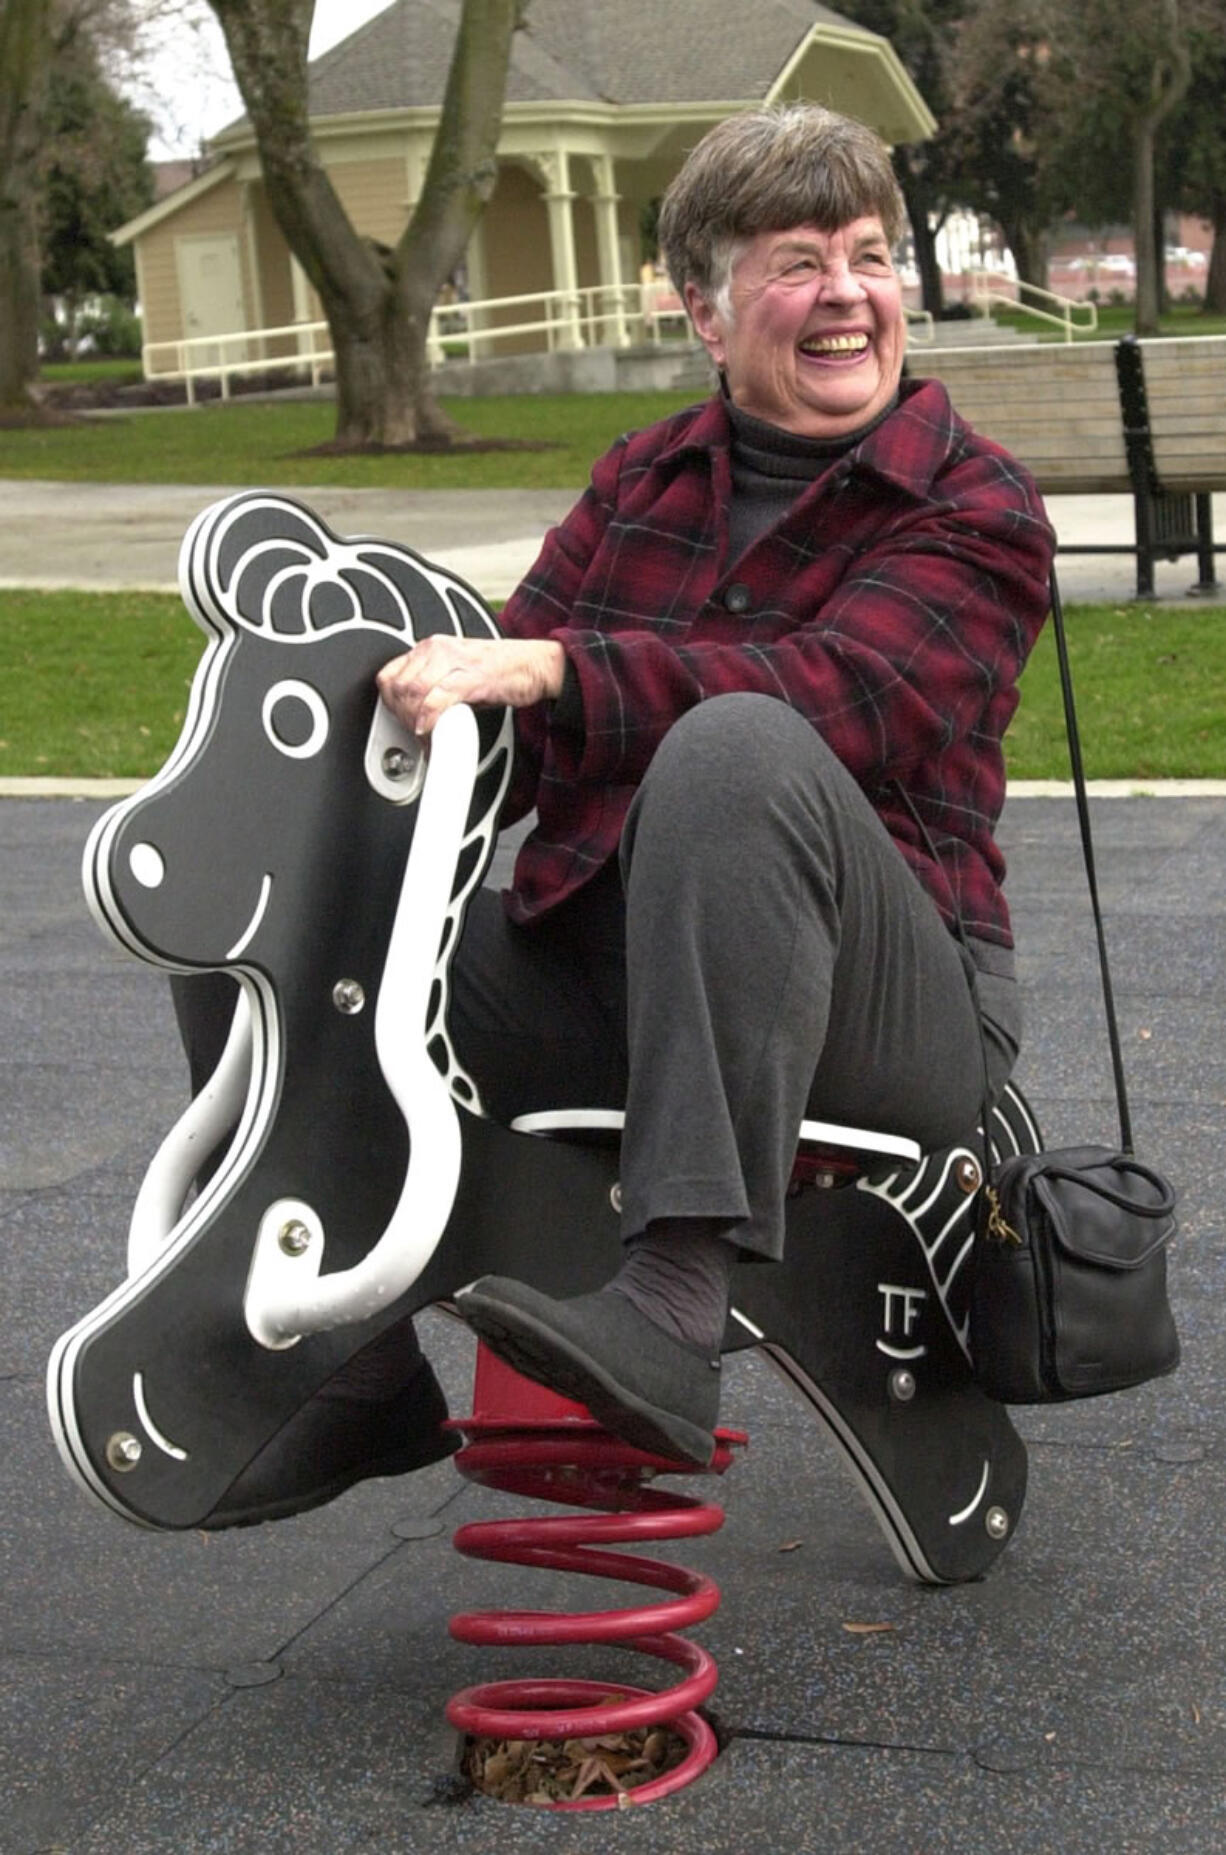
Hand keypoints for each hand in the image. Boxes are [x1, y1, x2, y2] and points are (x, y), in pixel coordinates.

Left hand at [377, 636, 565, 736]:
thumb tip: (413, 721)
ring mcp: (455, 660)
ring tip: (428, 738)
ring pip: (414, 692)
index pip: (389, 675)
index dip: (390, 704)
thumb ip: (432, 693)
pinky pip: (439, 697)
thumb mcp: (456, 678)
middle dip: (403, 717)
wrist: (537, 665)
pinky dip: (430, 717)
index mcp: (431, 648)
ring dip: (416, 722)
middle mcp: (438, 649)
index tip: (401, 722)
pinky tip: (432, 731)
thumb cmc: (501, 672)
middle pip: (399, 686)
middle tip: (418, 735)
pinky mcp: (473, 676)